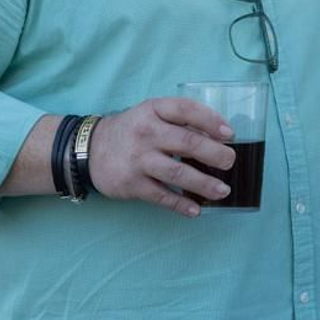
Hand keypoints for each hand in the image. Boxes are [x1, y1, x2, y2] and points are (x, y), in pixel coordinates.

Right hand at [85, 99, 236, 216]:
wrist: (90, 150)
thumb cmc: (133, 131)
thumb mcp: (152, 115)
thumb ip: (180, 122)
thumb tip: (219, 138)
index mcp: (154, 110)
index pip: (186, 110)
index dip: (211, 120)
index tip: (230, 134)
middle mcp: (146, 133)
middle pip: (187, 143)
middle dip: (214, 154)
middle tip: (230, 162)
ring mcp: (138, 159)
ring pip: (177, 173)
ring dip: (204, 184)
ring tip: (222, 191)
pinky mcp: (131, 184)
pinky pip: (162, 196)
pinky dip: (181, 204)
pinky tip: (196, 210)